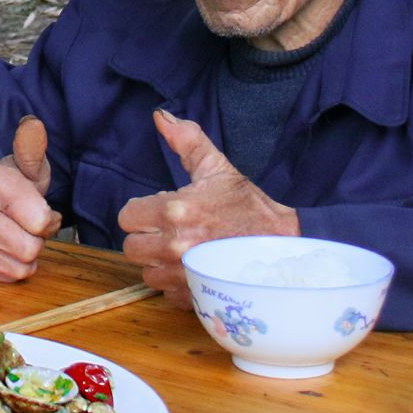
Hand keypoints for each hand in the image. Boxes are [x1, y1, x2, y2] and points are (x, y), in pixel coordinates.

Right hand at [0, 115, 62, 281]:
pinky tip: (3, 248)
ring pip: (20, 267)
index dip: (49, 219)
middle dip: (36, 240)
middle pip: (32, 248)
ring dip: (25, 255)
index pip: (42, 221)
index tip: (39, 210)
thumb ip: (32, 148)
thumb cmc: (9, 188)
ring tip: (15, 235)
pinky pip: (6, 277)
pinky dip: (11, 267)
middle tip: (25, 226)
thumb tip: (33, 124)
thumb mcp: (25, 166)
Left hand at [118, 109, 298, 306]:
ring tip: (183, 251)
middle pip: (131, 247)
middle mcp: (174, 245)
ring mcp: (183, 274)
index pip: (127, 216)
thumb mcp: (219, 170)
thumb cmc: (251, 208)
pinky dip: (176, 283)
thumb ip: (187, 142)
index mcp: (175, 210)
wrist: (285, 246)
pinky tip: (194, 269)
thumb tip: (161, 117)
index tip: (159, 211)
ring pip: (147, 272)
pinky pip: (166, 292)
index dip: (141, 212)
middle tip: (170, 231)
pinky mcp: (194, 295)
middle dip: (147, 238)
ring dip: (159, 263)